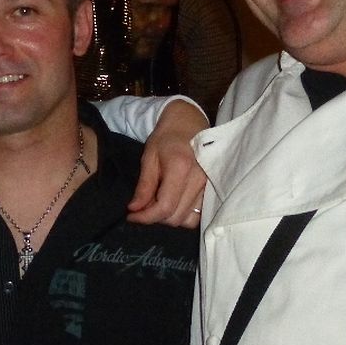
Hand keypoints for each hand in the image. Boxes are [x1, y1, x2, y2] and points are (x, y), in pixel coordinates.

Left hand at [127, 99, 207, 226]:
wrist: (189, 124)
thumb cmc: (166, 138)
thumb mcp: (149, 157)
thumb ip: (144, 186)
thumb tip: (134, 210)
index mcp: (180, 168)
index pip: (164, 206)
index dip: (145, 217)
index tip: (131, 216)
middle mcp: (199, 179)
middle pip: (176, 217)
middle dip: (156, 217)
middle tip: (144, 206)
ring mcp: (210, 186)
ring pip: (188, 220)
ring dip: (171, 218)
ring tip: (160, 203)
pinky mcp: (214, 190)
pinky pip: (199, 214)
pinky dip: (184, 215)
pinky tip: (175, 203)